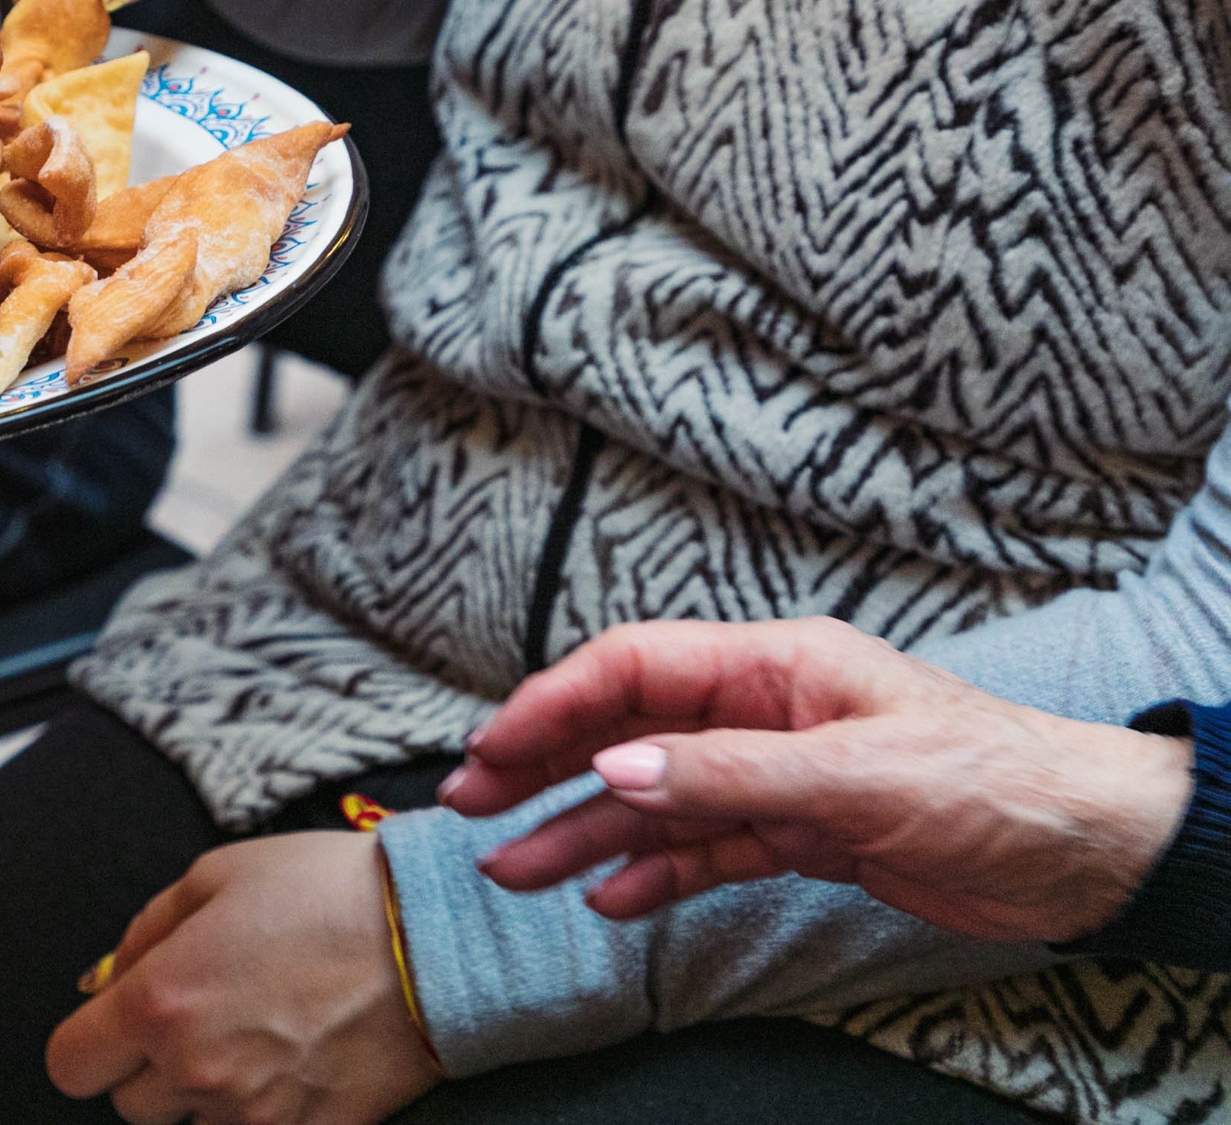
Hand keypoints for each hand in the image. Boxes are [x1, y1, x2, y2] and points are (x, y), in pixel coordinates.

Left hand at [46, 832, 440, 1124]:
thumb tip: (103, 981)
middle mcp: (197, 1070)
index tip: (118, 1023)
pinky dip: (263, 1114)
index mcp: (159, 1002)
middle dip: (152, 1066)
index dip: (91, 1041)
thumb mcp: (214, 876)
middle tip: (202, 1017)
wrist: (435, 936)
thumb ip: (143, 934)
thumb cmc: (325, 893)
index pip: (70, 1066)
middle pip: (129, 1106)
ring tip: (256, 1036)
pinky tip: (292, 1065)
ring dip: (208, 1094)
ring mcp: (255, 1115)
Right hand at [442, 619, 1194, 942]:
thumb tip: (617, 768)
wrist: (1092, 851)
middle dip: (544, 767)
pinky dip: (653, 873)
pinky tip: (610, 898)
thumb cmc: (997, 780)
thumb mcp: (855, 774)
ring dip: (584, 832)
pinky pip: (705, 851)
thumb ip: (727, 772)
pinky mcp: (803, 835)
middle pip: (627, 731)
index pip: (633, 669)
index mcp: (774, 665)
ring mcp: (780, 775)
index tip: (492, 747)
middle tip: (471, 804)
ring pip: (655, 800)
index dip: (553, 704)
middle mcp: (765, 712)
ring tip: (516, 868)